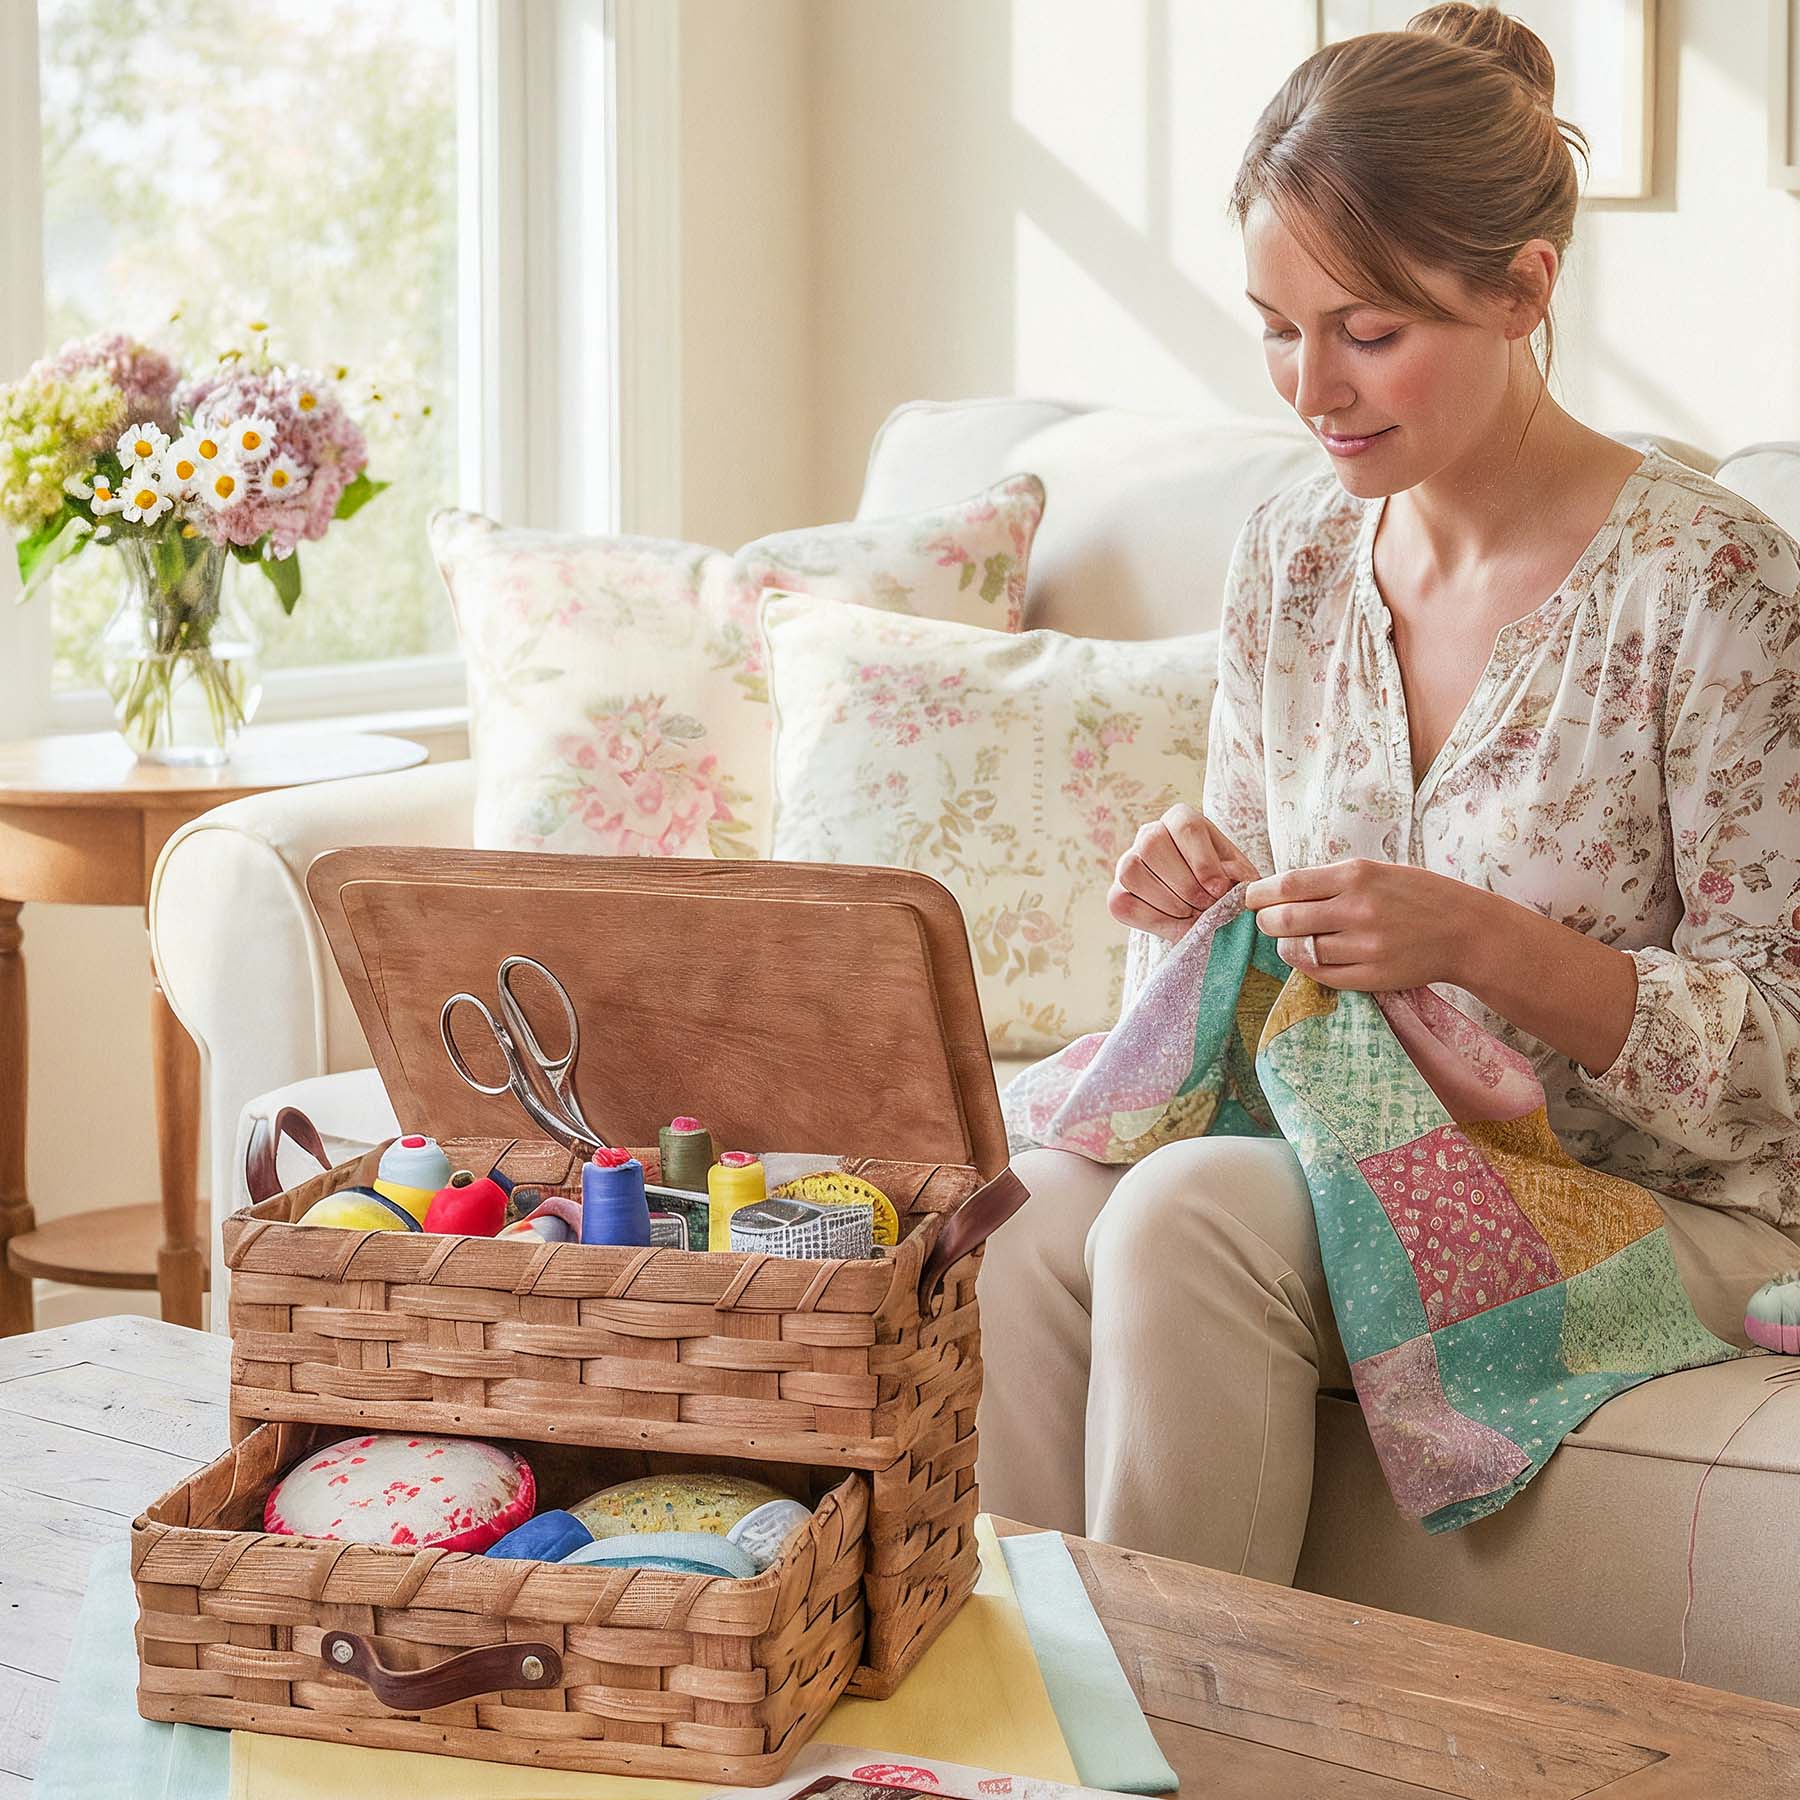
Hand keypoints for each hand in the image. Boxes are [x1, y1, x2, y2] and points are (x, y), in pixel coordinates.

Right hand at [1107, 804, 1263, 943]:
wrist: (1206, 910)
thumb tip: (1226, 881)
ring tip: (1192, 914)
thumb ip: (1238, 876)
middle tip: (1206, 905)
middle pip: (1152, 845)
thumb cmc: (1224, 885)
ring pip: (1132, 872)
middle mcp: (1149, 834)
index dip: (1202, 860)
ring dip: (1167, 901)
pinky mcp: (1117, 893)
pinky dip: (1152, 919)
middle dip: (1184, 884)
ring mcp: (1127, 862)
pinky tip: (1175, 924)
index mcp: (1181, 820)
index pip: (1185, 826)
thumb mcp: (1239, 877)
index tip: (1219, 889)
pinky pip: (1122, 902)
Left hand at [1242, 858, 1494, 990]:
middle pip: (1283, 920)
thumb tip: (1278, 892)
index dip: (1259, 894)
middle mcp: (1358, 910)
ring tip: (1292, 940)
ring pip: (1298, 951)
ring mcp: (1365, 947)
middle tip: (1267, 922)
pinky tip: (1313, 957)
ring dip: (1286, 946)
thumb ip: (1329, 882)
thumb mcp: (1375, 871)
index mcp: (1356, 876)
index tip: (1250, 898)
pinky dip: (1308, 967)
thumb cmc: (1417, 895)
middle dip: (1266, 922)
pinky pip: (1321, 975)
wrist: (1466, 930)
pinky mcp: (1371, 977)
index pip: (1287, 885)